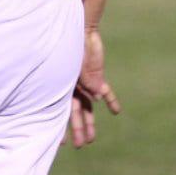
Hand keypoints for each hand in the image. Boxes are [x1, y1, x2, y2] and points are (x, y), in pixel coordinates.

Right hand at [67, 27, 120, 147]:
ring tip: (91, 139)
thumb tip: (97, 97)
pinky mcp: (97, 77)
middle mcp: (73, 87)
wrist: (81, 29)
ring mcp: (86, 83)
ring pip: (88, 106)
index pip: (61, 110)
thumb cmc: (71, 45)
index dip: (60, 126)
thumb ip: (86, 80)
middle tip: (81, 145)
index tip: (62, 143)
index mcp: (62, 85)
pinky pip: (105, 92)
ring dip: (91, 121)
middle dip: (78, 128)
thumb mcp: (74, 64)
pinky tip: (116, 112)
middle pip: (76, 112)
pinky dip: (111, 101)